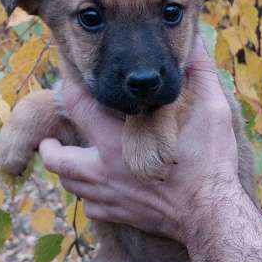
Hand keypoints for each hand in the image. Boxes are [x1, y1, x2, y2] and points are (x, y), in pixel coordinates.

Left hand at [39, 35, 241, 242]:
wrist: (211, 217)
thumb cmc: (209, 165)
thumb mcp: (212, 112)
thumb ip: (200, 75)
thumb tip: (197, 45)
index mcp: (116, 141)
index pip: (77, 106)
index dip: (70, 88)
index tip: (70, 81)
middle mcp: (103, 170)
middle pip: (56, 158)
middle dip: (49, 146)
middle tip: (51, 139)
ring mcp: (109, 196)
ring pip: (70, 185)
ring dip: (67, 172)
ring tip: (71, 161)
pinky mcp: (119, 216)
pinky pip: (91, 208)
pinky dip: (89, 197)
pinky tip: (99, 190)